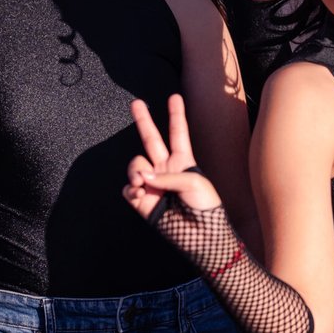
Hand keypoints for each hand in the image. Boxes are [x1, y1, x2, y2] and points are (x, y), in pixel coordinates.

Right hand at [122, 94, 221, 218]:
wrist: (201, 235)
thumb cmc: (205, 207)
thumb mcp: (193, 183)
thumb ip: (166, 175)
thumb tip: (142, 178)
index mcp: (183, 161)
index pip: (178, 133)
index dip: (176, 115)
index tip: (175, 96)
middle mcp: (165, 169)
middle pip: (151, 139)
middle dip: (143, 120)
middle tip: (136, 102)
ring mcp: (152, 184)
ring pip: (135, 165)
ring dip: (136, 170)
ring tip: (142, 183)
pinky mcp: (142, 201)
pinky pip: (128, 188)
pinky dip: (130, 188)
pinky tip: (139, 194)